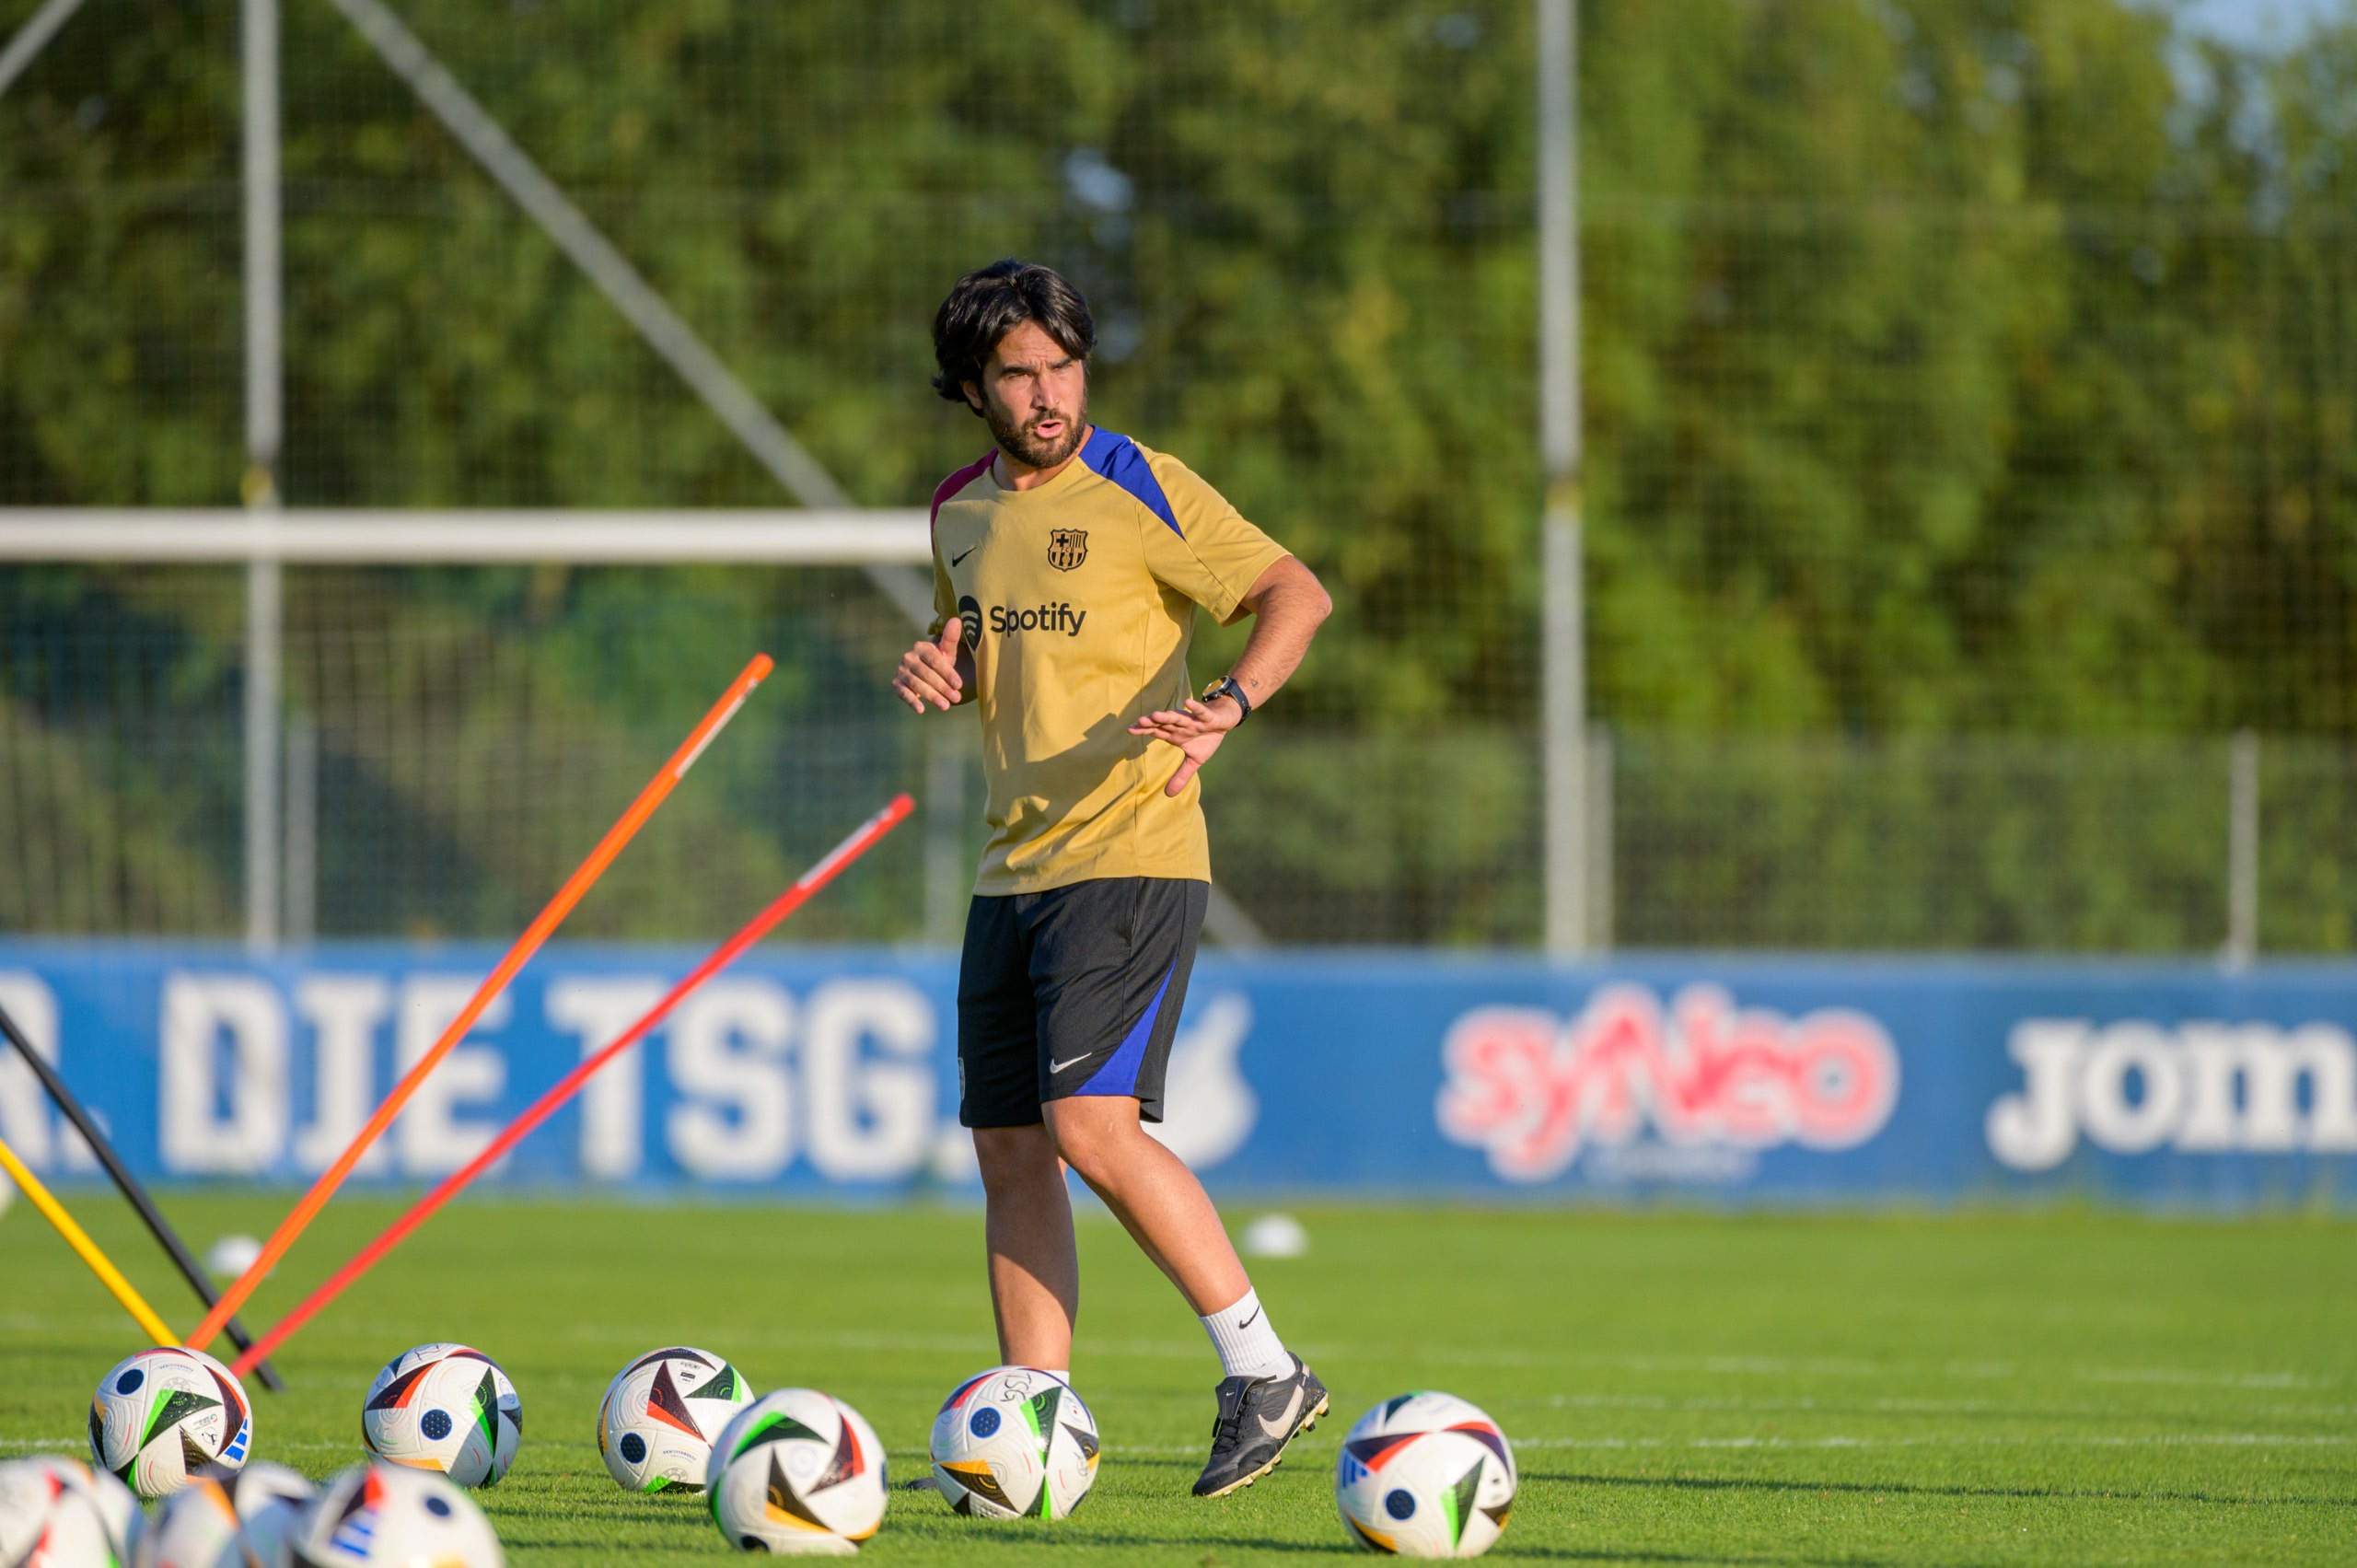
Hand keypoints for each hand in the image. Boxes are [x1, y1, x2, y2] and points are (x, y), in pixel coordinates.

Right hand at [892, 622, 965, 712]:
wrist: (925, 671)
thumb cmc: (939, 661)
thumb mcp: (947, 651)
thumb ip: (951, 638)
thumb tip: (957, 620)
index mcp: (921, 647)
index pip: (935, 660)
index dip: (948, 673)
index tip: (959, 685)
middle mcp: (908, 657)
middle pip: (927, 674)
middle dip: (943, 687)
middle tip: (956, 698)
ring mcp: (901, 671)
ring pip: (917, 684)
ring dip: (932, 696)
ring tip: (946, 706)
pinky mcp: (896, 683)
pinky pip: (903, 693)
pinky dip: (911, 701)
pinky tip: (921, 709)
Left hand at [1127, 696, 1241, 795]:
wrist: (1225, 722)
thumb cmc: (1206, 738)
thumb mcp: (1194, 761)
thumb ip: (1181, 775)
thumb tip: (1168, 795)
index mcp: (1176, 734)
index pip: (1157, 732)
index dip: (1144, 730)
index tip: (1129, 729)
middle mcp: (1181, 726)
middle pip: (1164, 724)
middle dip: (1153, 723)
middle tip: (1139, 721)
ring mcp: (1194, 721)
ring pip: (1179, 718)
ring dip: (1168, 716)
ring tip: (1156, 715)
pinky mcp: (1208, 717)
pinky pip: (1201, 713)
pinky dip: (1195, 708)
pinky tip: (1187, 702)